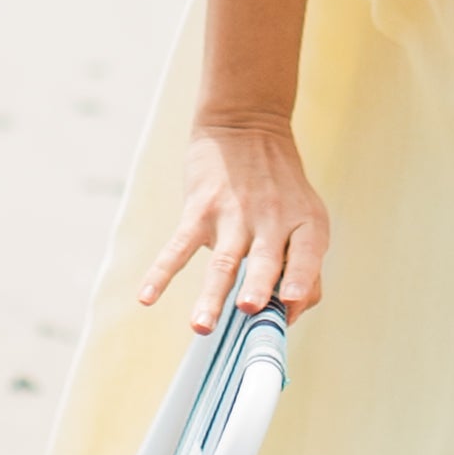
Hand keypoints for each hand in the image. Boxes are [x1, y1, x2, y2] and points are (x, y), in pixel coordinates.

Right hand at [139, 114, 327, 330]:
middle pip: (265, 259)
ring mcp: (234, 214)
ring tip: (202, 326)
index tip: (290, 303)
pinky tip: (146, 297)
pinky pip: (179, 247)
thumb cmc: (279, 186)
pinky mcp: (200, 209)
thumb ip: (305, 263)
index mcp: (304, 223)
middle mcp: (272, 219)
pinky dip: (161, 273)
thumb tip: (291, 315)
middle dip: (257, 285)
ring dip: (211, 295)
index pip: (307, 255)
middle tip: (249, 309)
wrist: (246, 127)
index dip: (301, 279)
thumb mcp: (305, 216)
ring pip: (223, 261)